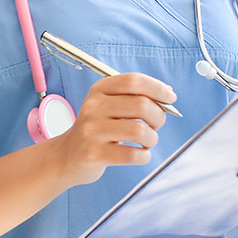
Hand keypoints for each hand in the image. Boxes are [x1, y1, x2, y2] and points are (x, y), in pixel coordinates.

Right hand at [47, 73, 175, 187]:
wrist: (66, 156)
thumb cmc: (97, 129)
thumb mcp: (109, 105)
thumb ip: (135, 97)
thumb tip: (168, 94)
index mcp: (99, 90)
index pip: (133, 81)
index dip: (157, 88)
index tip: (170, 98)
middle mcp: (93, 107)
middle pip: (141, 105)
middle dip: (159, 116)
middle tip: (156, 125)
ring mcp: (91, 131)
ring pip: (139, 131)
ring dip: (152, 138)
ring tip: (147, 141)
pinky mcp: (93, 154)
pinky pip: (132, 154)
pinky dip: (144, 156)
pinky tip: (140, 154)